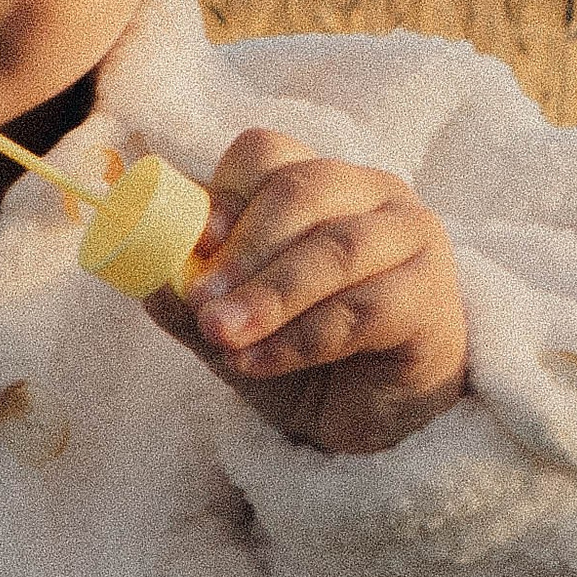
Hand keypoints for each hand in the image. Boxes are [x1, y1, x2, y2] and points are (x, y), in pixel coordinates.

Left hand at [165, 128, 469, 455]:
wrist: (372, 420)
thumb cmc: (304, 355)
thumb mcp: (235, 326)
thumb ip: (192, 297)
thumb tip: (144, 274)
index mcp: (318, 182)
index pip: (269, 155)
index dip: (226, 193)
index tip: (194, 245)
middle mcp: (371, 194)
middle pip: (304, 191)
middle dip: (245, 249)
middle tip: (202, 304)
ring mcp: (412, 238)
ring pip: (337, 249)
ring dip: (272, 295)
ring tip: (223, 336)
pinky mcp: (432, 296)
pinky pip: (365, 309)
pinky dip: (303, 338)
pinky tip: (261, 363)